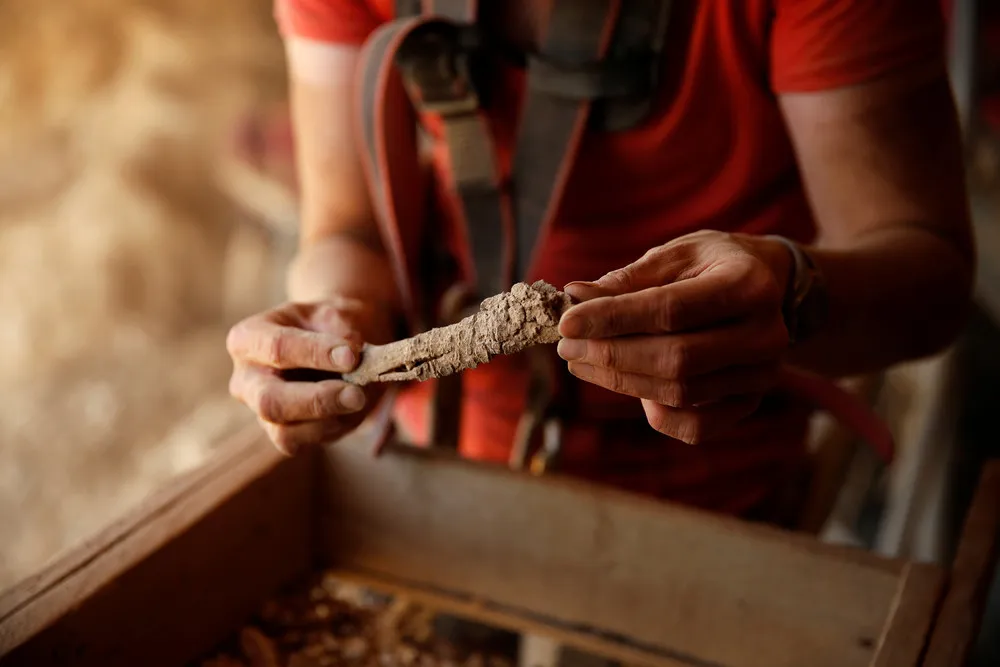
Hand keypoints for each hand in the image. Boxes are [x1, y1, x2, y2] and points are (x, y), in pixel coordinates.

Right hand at [226, 296, 395, 454]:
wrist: (337, 344)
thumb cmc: (331, 326)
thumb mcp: (338, 315)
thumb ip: (343, 333)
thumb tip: (352, 357)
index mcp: (248, 338)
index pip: (277, 347)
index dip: (316, 353)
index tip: (352, 355)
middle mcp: (245, 379)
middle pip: (269, 400)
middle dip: (317, 400)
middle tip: (357, 395)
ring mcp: (259, 411)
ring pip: (283, 431)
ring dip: (328, 419)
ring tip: (359, 399)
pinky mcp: (279, 434)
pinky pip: (299, 442)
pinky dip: (330, 429)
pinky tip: (349, 411)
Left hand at [557, 230, 792, 444]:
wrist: (768, 286)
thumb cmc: (712, 265)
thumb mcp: (676, 255)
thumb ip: (628, 279)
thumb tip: (576, 297)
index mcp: (748, 285)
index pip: (671, 310)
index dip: (613, 318)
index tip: (567, 322)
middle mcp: (765, 335)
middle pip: (675, 358)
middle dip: (611, 355)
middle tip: (566, 346)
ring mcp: (762, 375)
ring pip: (679, 393)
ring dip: (620, 381)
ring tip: (582, 361)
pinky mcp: (749, 404)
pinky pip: (694, 427)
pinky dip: (654, 412)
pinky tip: (627, 385)